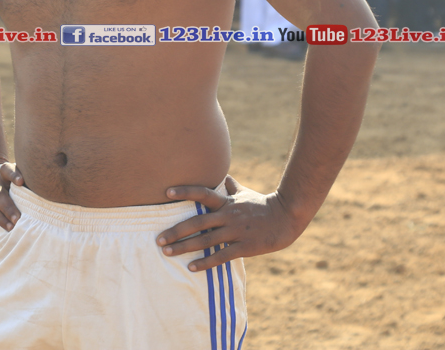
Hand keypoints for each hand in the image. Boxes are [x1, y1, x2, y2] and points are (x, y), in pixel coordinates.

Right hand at [0, 162, 24, 244]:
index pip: (6, 170)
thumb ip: (30, 180)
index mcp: (3, 174)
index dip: (13, 175)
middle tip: (18, 219)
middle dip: (8, 208)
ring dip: (0, 220)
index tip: (21, 182)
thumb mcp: (18, 174)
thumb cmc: (12, 181)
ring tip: (12, 229)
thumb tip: (51, 190)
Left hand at [156, 176, 301, 271]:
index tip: (166, 192)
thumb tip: (224, 177)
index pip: (202, 193)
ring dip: (185, 247)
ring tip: (167, 253)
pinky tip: (191, 267)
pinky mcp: (244, 246)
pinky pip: (221, 255)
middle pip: (197, 221)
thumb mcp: (245, 194)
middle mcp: (228, 215)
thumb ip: (232, 187)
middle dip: (176, 230)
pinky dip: (205, 262)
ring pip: (206, 240)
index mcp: (227, 202)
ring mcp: (236, 231)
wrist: (286, 217)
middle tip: (158, 239)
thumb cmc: (262, 205)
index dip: (185, 191)